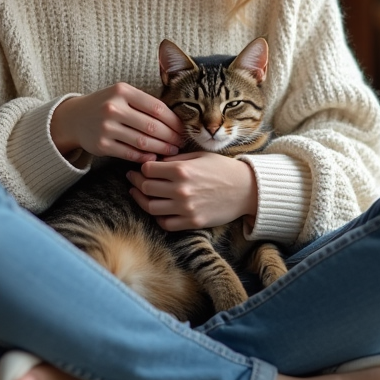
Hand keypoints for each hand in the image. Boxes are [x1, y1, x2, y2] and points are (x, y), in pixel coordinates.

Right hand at [50, 83, 183, 162]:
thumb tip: (177, 120)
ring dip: (161, 148)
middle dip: (171, 137)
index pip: (156, 107)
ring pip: (142, 141)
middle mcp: (113, 107)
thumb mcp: (123, 94)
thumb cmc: (107, 105)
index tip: (184, 128)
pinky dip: (144, 157)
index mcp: (122, 91)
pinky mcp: (101, 145)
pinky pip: (129, 153)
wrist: (75, 117)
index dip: (174, 121)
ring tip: (172, 151)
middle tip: (181, 143)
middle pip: (151, 126)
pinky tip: (154, 158)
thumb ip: (145, 103)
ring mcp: (106, 127)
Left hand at [127, 153, 258, 230]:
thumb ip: (176, 159)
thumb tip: (155, 162)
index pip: (147, 169)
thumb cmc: (223, 168)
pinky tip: (156, 210)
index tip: (140, 167)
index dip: (141, 167)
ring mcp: (186, 208)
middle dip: (136, 182)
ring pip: (151, 207)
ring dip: (141, 200)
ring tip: (138, 194)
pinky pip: (165, 223)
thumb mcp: (200, 155)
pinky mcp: (192, 222)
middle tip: (133, 179)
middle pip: (146, 187)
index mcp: (182, 169)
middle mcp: (181, 189)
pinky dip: (157, 217)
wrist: (247, 189)